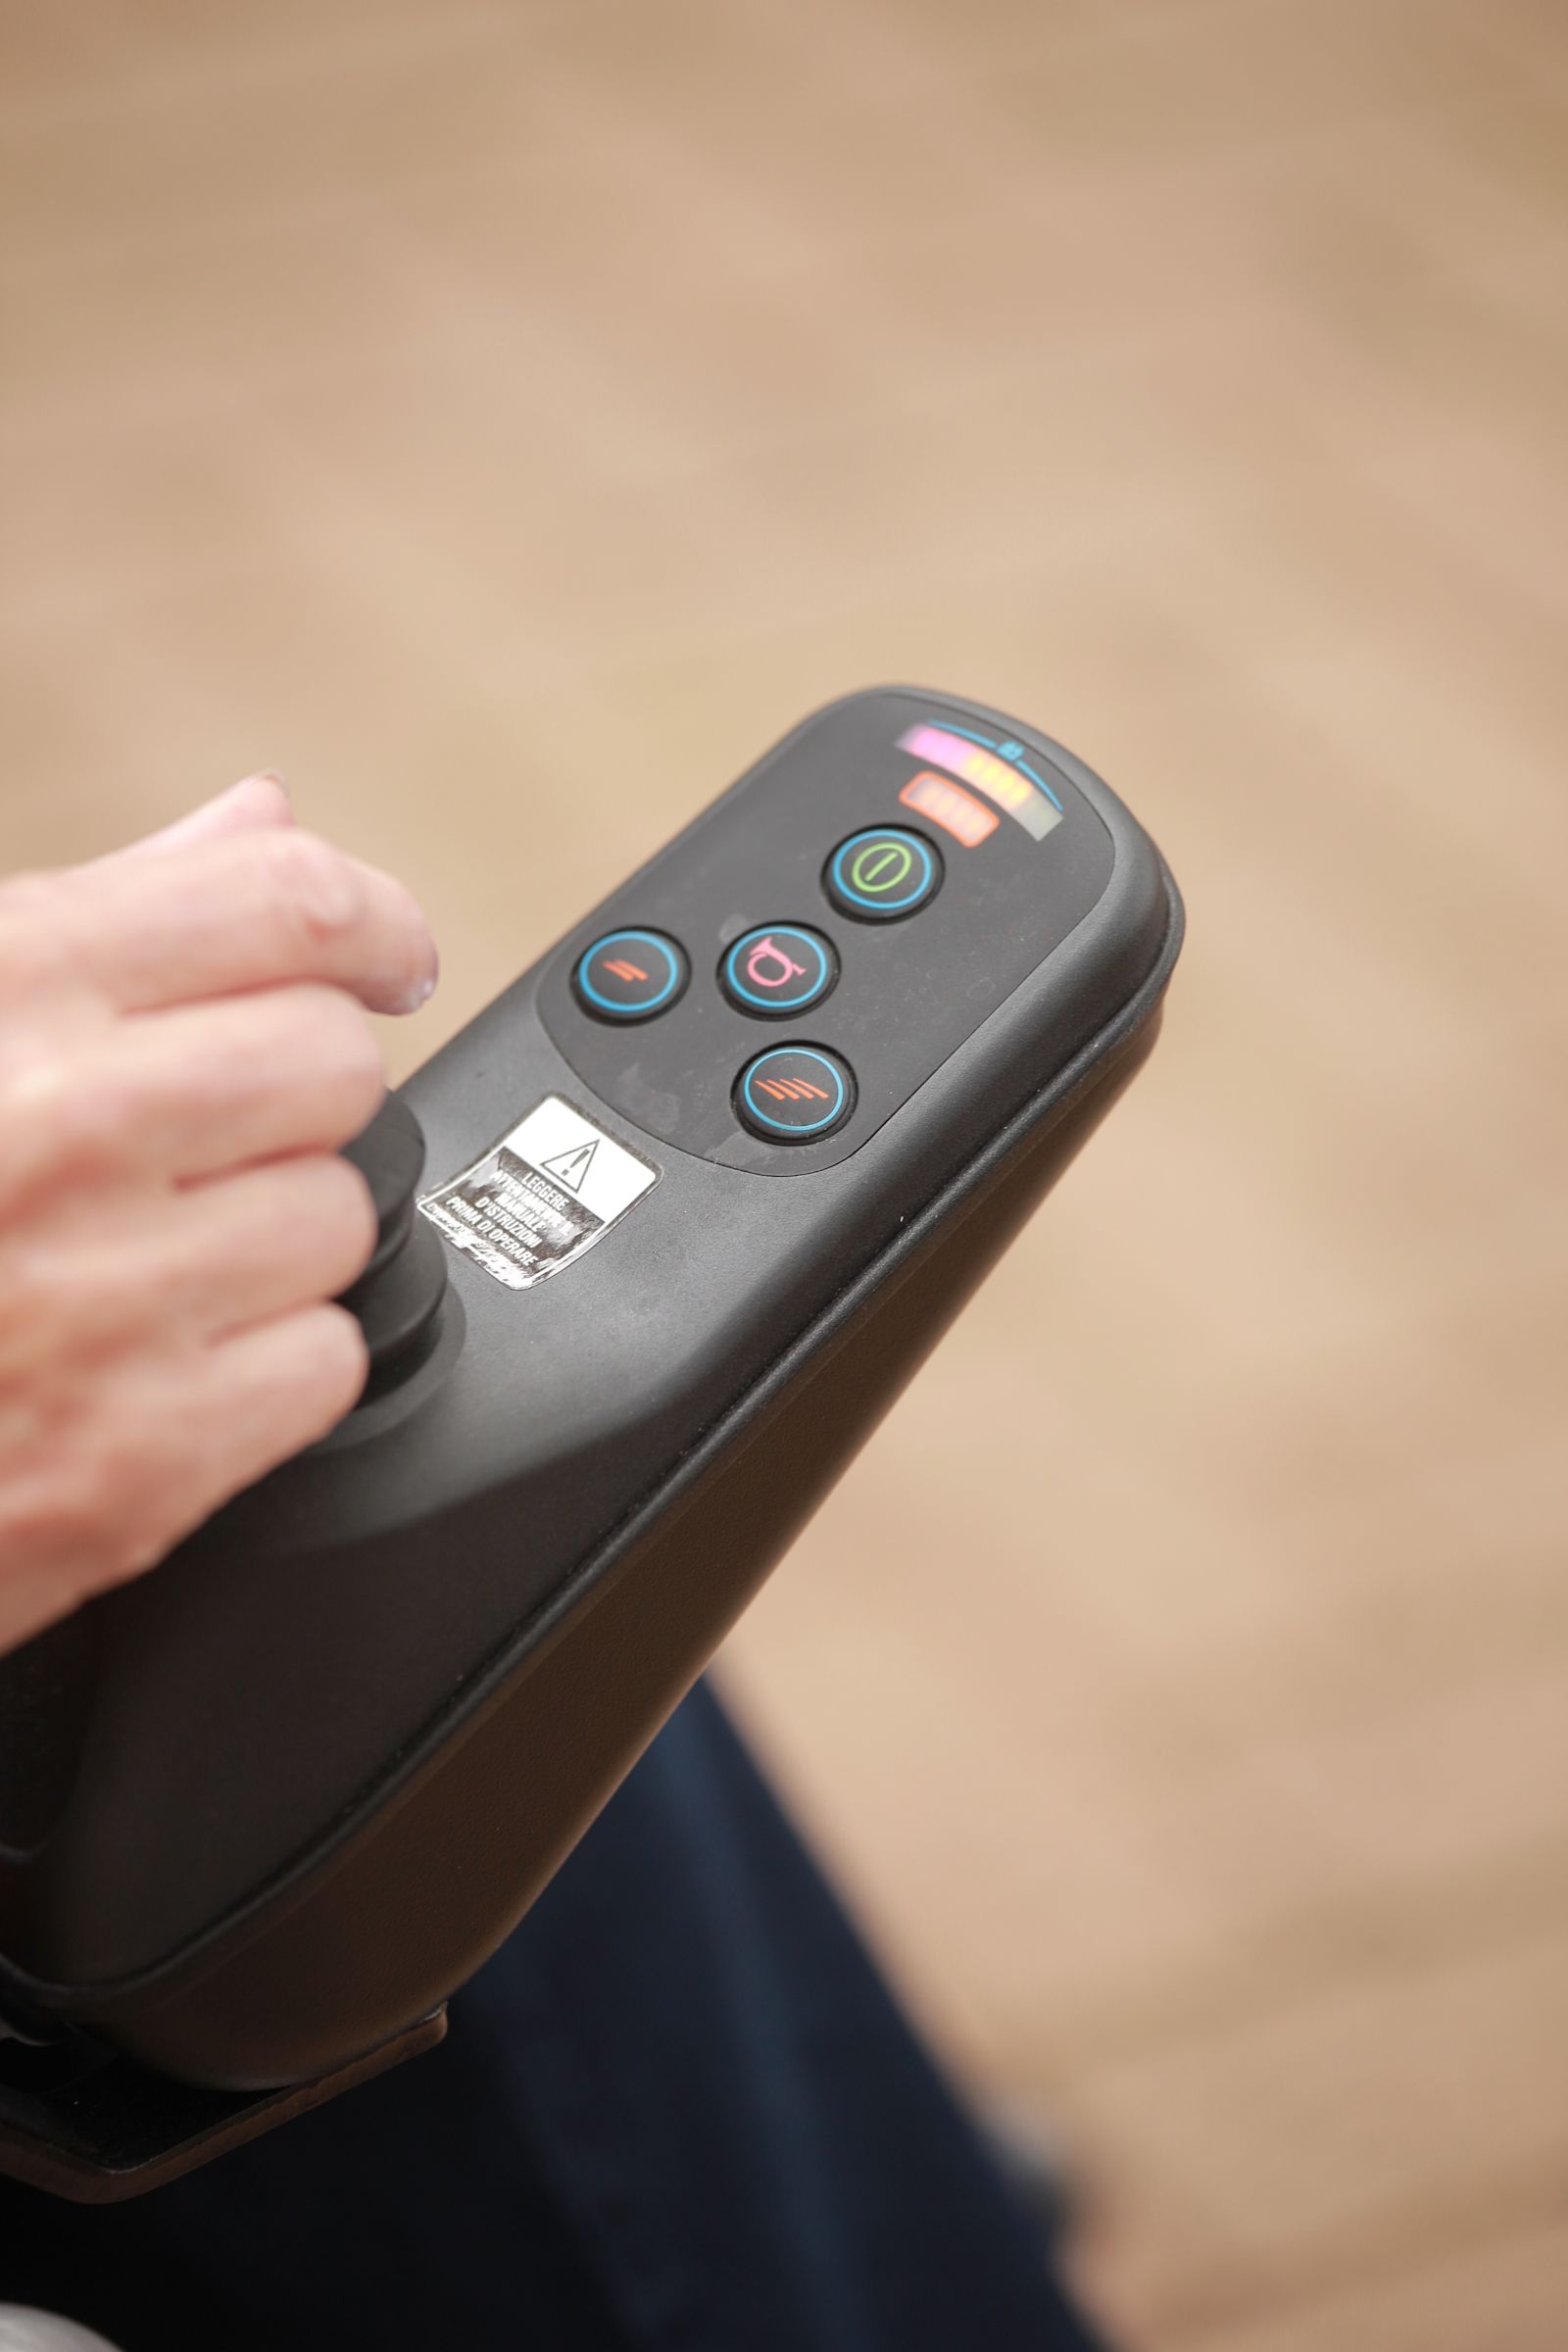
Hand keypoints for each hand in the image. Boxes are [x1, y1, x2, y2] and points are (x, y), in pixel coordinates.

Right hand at [0, 775, 438, 1655]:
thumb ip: (87, 917)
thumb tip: (255, 820)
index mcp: (4, 991)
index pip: (287, 902)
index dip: (369, 924)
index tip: (384, 956)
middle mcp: (63, 1129)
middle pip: (338, 1065)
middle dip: (286, 1096)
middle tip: (200, 1139)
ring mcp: (102, 1303)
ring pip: (341, 1218)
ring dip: (267, 1236)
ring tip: (142, 1257)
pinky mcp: (132, 1462)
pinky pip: (323, 1364)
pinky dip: (263, 1367)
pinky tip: (154, 1356)